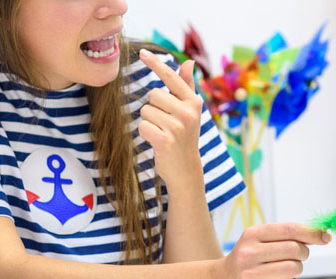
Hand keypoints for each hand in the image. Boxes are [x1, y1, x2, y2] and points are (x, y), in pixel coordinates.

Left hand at [137, 49, 204, 188]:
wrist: (186, 169)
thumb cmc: (185, 135)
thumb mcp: (189, 110)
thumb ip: (187, 86)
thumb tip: (189, 62)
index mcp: (194, 102)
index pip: (171, 77)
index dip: (155, 63)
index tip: (141, 52)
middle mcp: (188, 112)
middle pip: (153, 94)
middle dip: (153, 107)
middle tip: (165, 123)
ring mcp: (178, 127)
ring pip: (146, 111)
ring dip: (149, 122)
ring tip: (162, 132)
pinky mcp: (165, 140)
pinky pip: (142, 126)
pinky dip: (145, 133)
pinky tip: (157, 141)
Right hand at [214, 223, 331, 278]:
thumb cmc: (246, 260)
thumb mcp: (258, 241)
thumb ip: (285, 236)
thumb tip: (320, 235)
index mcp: (252, 234)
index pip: (290, 230)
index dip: (312, 233)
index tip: (325, 237)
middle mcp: (249, 252)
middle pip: (294, 249)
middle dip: (303, 253)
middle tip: (297, 257)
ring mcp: (250, 274)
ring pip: (293, 268)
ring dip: (296, 270)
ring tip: (284, 270)